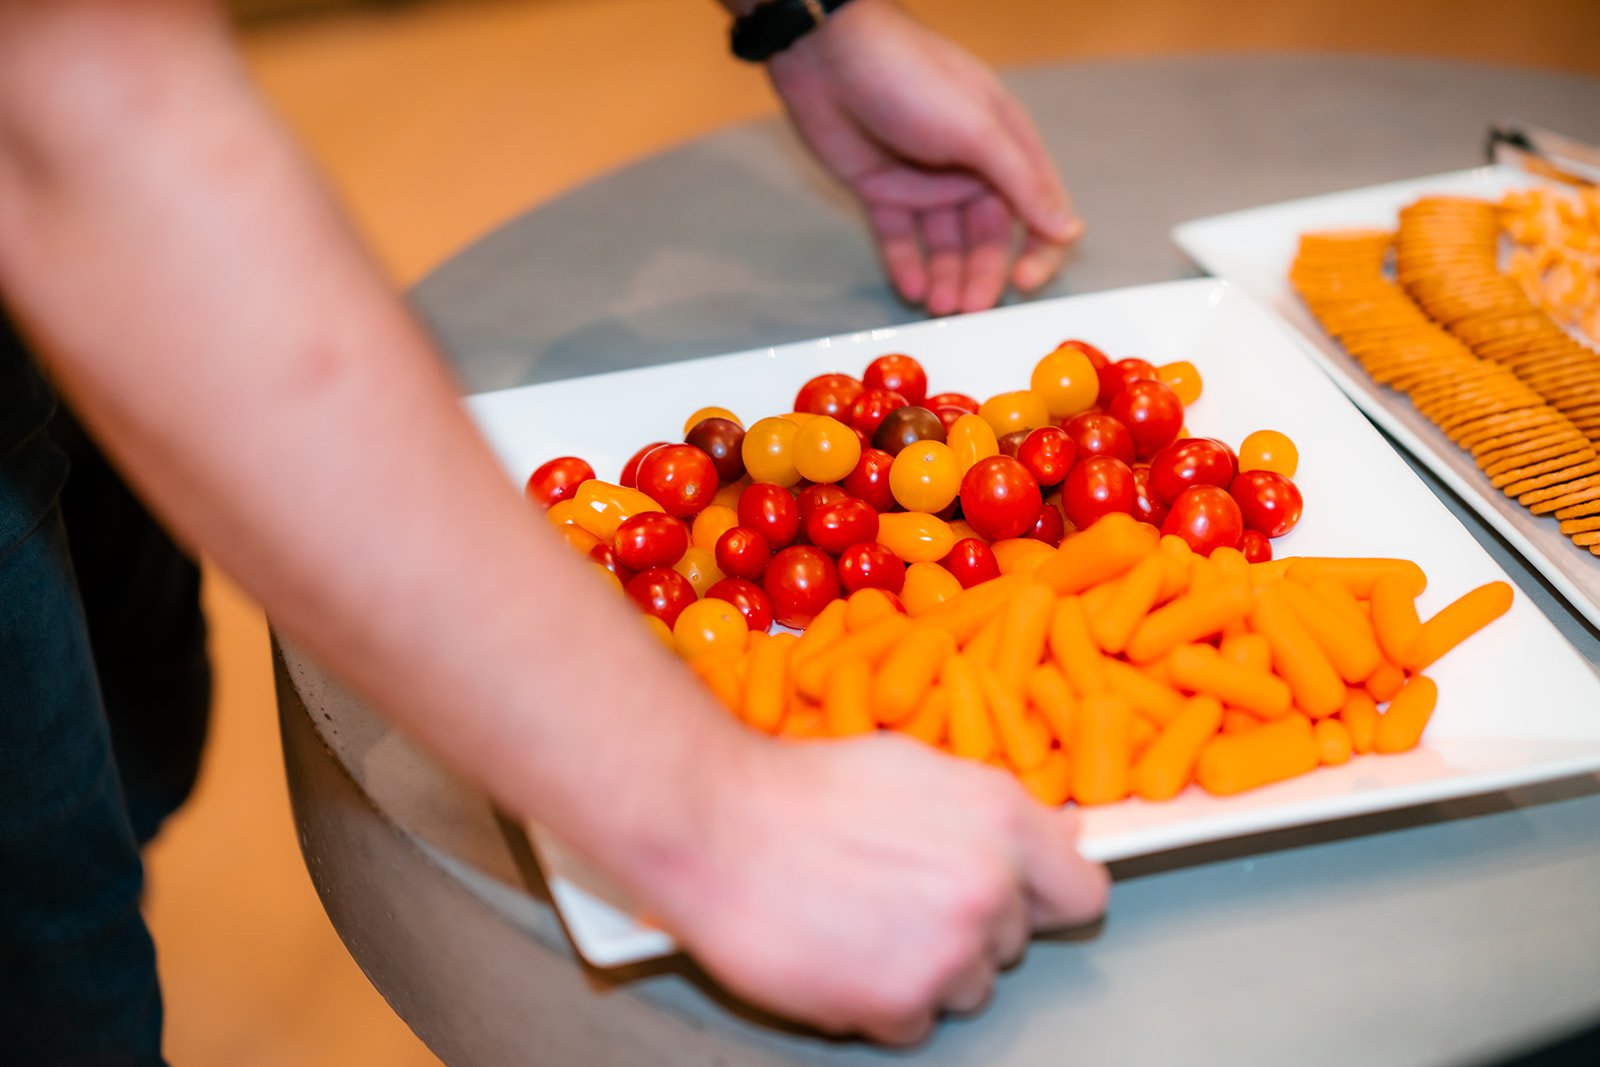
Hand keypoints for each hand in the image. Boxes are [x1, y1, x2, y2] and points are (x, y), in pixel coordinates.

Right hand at [652, 733, 1108, 1044]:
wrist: (716, 825)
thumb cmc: (799, 790)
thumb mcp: (913, 768)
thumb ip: (987, 810)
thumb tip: (1047, 836)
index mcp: (1002, 817)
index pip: (1081, 891)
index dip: (1045, 897)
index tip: (1020, 902)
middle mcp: (991, 886)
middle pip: (1011, 942)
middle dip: (965, 926)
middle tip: (897, 895)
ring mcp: (949, 950)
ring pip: (966, 987)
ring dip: (923, 967)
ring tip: (859, 920)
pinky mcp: (901, 1004)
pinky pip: (914, 1024)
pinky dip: (879, 1001)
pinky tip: (839, 951)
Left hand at [766, 0, 1080, 315]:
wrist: (828, 56)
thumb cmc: (912, 78)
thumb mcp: (979, 128)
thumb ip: (1023, 182)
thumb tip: (1068, 229)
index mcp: (1004, 143)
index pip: (1036, 208)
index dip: (1037, 250)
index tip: (1024, 284)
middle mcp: (969, 165)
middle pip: (987, 235)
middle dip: (982, 274)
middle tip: (971, 309)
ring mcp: (924, 180)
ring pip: (944, 243)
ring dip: (946, 276)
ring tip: (938, 306)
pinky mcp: (882, 190)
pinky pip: (900, 237)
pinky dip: (905, 265)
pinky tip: (909, 289)